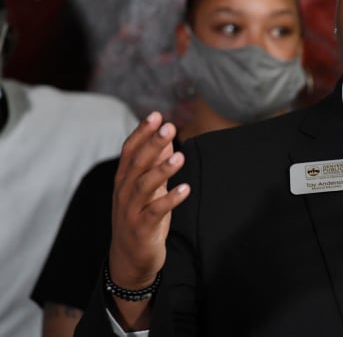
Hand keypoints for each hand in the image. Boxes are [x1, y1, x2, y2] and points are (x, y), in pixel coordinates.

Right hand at [107, 111, 189, 326]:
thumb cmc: (141, 219)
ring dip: (162, 170)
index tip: (156, 115)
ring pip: (143, 185)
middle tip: (169, 126)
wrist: (129, 261)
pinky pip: (155, 211)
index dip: (142, 132)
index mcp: (124, 180)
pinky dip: (170, 199)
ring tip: (180, 157)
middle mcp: (123, 192)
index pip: (129, 150)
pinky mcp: (141, 228)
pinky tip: (186, 189)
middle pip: (137, 163)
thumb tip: (166, 139)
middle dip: (152, 143)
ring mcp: (130, 210)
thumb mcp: (149, 189)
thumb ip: (155, 165)